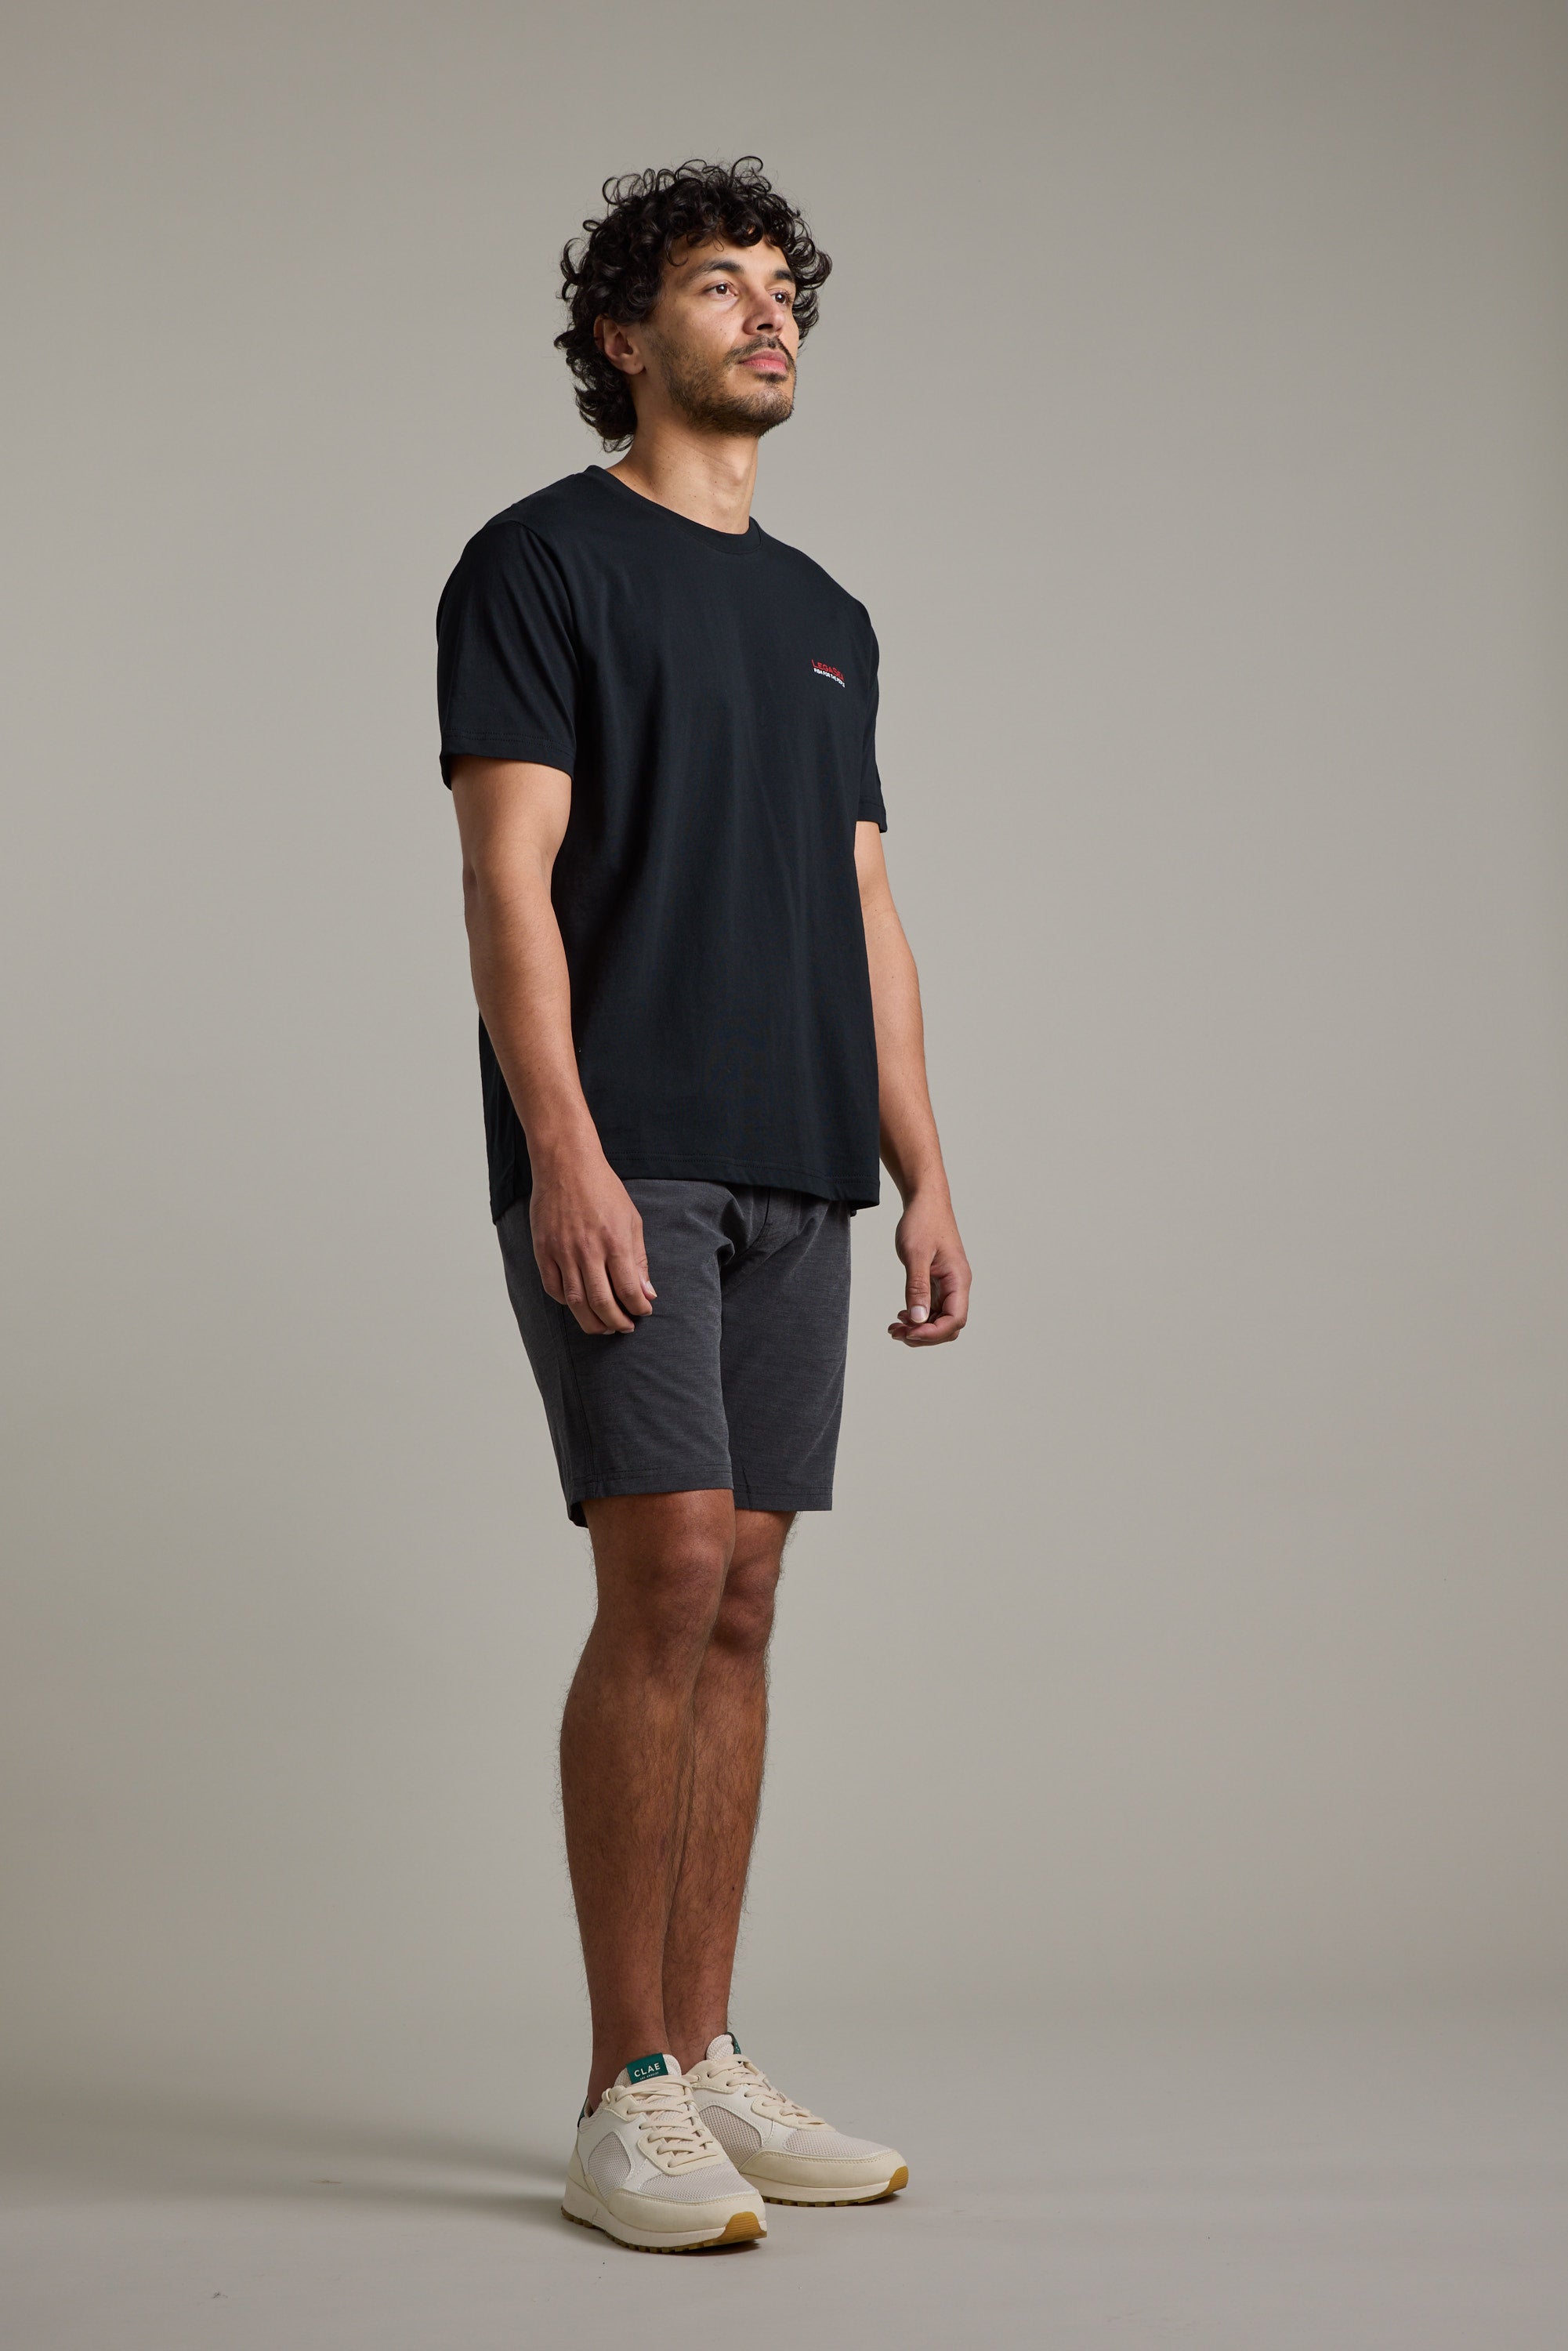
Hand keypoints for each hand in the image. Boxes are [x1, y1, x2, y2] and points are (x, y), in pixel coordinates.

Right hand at [529, 1148, 655, 1334]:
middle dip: (617, 1322)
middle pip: (602, 1304)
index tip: (643, 1312)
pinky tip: (579, 1304)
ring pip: (576, 1303)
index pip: (629, 1290)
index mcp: (614, 1242)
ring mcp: (562, 1252)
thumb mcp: (631, 1219)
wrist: (566, 1165)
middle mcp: (588, 1251)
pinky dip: (566, 1303)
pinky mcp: (543, 1251)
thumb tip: (647, 1292)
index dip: (638, 1308)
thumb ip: (638, 1258)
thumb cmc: (603, 1189)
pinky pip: (553, 1288)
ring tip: (603, 1326)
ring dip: (592, 1321)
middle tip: (625, 1327)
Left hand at [889, 1190, 970, 1345]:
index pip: (955, 1320)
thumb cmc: (923, 1222)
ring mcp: (947, 1285)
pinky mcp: (937, 1282)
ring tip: (894, 1327)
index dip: (933, 1333)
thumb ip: (917, 1288)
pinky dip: (917, 1316)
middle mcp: (957, 1286)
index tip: (909, 1332)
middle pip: (949, 1326)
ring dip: (918, 1328)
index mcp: (958, 1280)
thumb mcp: (916, 1255)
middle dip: (924, 1335)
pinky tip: (901, 1315)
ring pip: (939, 1320)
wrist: (925, 1201)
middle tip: (897, 1332)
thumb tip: (918, 1319)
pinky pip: (931, 1308)